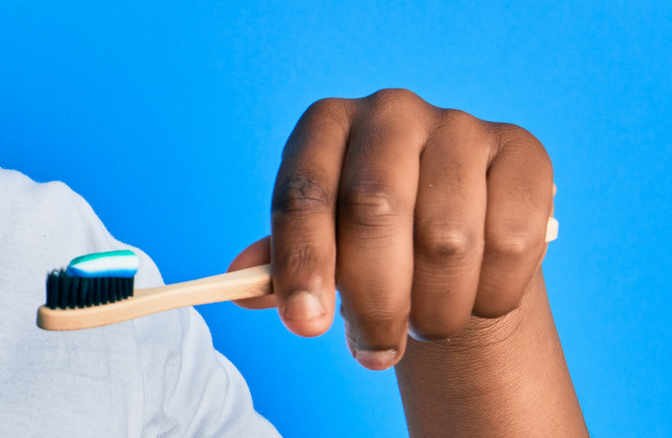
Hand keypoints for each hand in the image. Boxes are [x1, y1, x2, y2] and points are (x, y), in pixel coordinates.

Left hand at [228, 89, 554, 370]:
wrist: (452, 226)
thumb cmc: (370, 239)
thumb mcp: (321, 244)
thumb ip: (283, 263)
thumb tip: (241, 286)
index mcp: (326, 127)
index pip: (304, 193)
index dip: (303, 262)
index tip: (307, 325)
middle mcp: (390, 112)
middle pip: (376, 209)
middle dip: (375, 300)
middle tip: (376, 350)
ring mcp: (461, 126)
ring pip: (448, 239)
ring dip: (434, 308)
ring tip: (424, 322)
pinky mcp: (522, 152)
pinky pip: (511, 241)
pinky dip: (490, 294)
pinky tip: (474, 299)